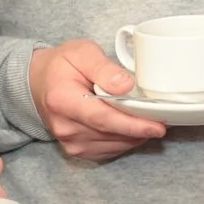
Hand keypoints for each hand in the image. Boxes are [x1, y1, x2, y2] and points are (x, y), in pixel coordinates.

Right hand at [29, 40, 165, 163]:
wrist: (39, 84)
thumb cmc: (62, 66)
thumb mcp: (81, 52)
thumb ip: (103, 67)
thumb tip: (125, 85)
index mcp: (62, 100)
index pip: (102, 118)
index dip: (132, 124)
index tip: (157, 125)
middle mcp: (64, 127)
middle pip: (111, 134)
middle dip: (141, 128)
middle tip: (164, 119)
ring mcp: (70, 142)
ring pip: (115, 145)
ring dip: (135, 135)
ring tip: (149, 119)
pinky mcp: (77, 151)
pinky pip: (110, 150)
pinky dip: (126, 140)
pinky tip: (132, 127)